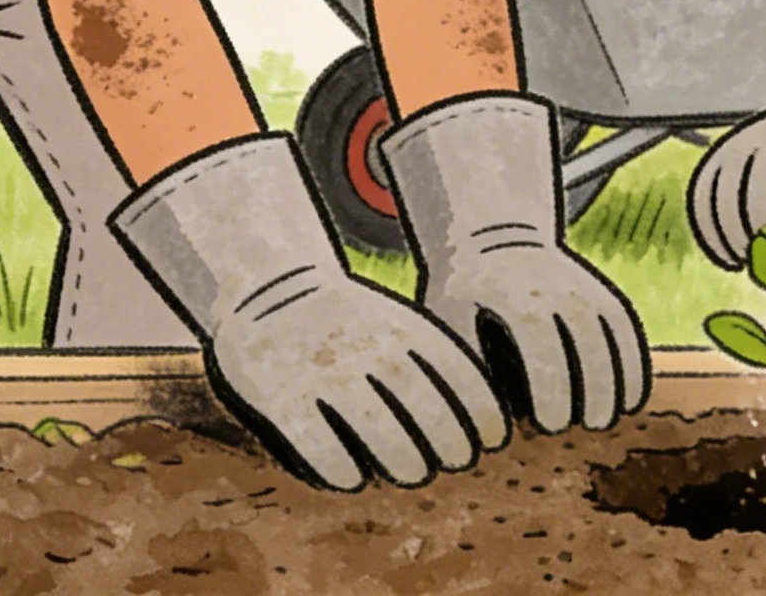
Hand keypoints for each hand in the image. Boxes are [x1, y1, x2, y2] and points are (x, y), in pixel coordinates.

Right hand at [110, 133, 507, 488]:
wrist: (271, 288)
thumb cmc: (350, 319)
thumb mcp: (397, 322)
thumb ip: (433, 362)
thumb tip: (484, 421)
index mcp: (401, 328)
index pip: (458, 377)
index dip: (483, 415)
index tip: (494, 439)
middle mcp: (367, 352)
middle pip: (425, 411)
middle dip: (451, 443)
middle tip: (458, 461)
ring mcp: (325, 376)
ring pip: (380, 434)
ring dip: (405, 461)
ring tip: (414, 472)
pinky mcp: (283, 400)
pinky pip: (323, 449)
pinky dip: (344, 470)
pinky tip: (354, 477)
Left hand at [382, 93, 647, 431]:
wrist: (493, 239)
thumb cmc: (464, 294)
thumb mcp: (450, 320)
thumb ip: (466, 364)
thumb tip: (483, 420)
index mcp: (510, 294)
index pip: (537, 338)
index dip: (549, 382)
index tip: (550, 424)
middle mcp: (553, 286)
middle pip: (584, 334)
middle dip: (592, 384)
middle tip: (589, 426)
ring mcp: (582, 286)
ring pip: (612, 330)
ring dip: (618, 377)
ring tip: (609, 419)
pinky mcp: (601, 292)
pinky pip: (626, 326)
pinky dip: (634, 362)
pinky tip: (632, 399)